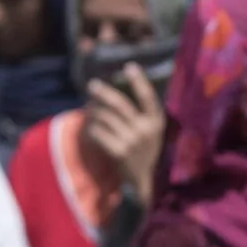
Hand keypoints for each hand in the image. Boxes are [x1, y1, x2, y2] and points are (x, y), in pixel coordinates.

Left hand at [83, 65, 166, 206]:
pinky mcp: (119, 152)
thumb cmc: (143, 149)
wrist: (141, 180)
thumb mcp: (151, 131)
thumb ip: (141, 113)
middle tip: (92, 85)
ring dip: (94, 112)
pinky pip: (99, 133)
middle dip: (104, 92)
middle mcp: (146, 130)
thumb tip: (116, 88)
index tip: (130, 66)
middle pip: (120, 105)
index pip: (148, 97)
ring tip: (89, 111)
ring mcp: (132, 142)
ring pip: (105, 118)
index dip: (139, 80)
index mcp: (156, 122)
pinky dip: (92, 129)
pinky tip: (91, 129)